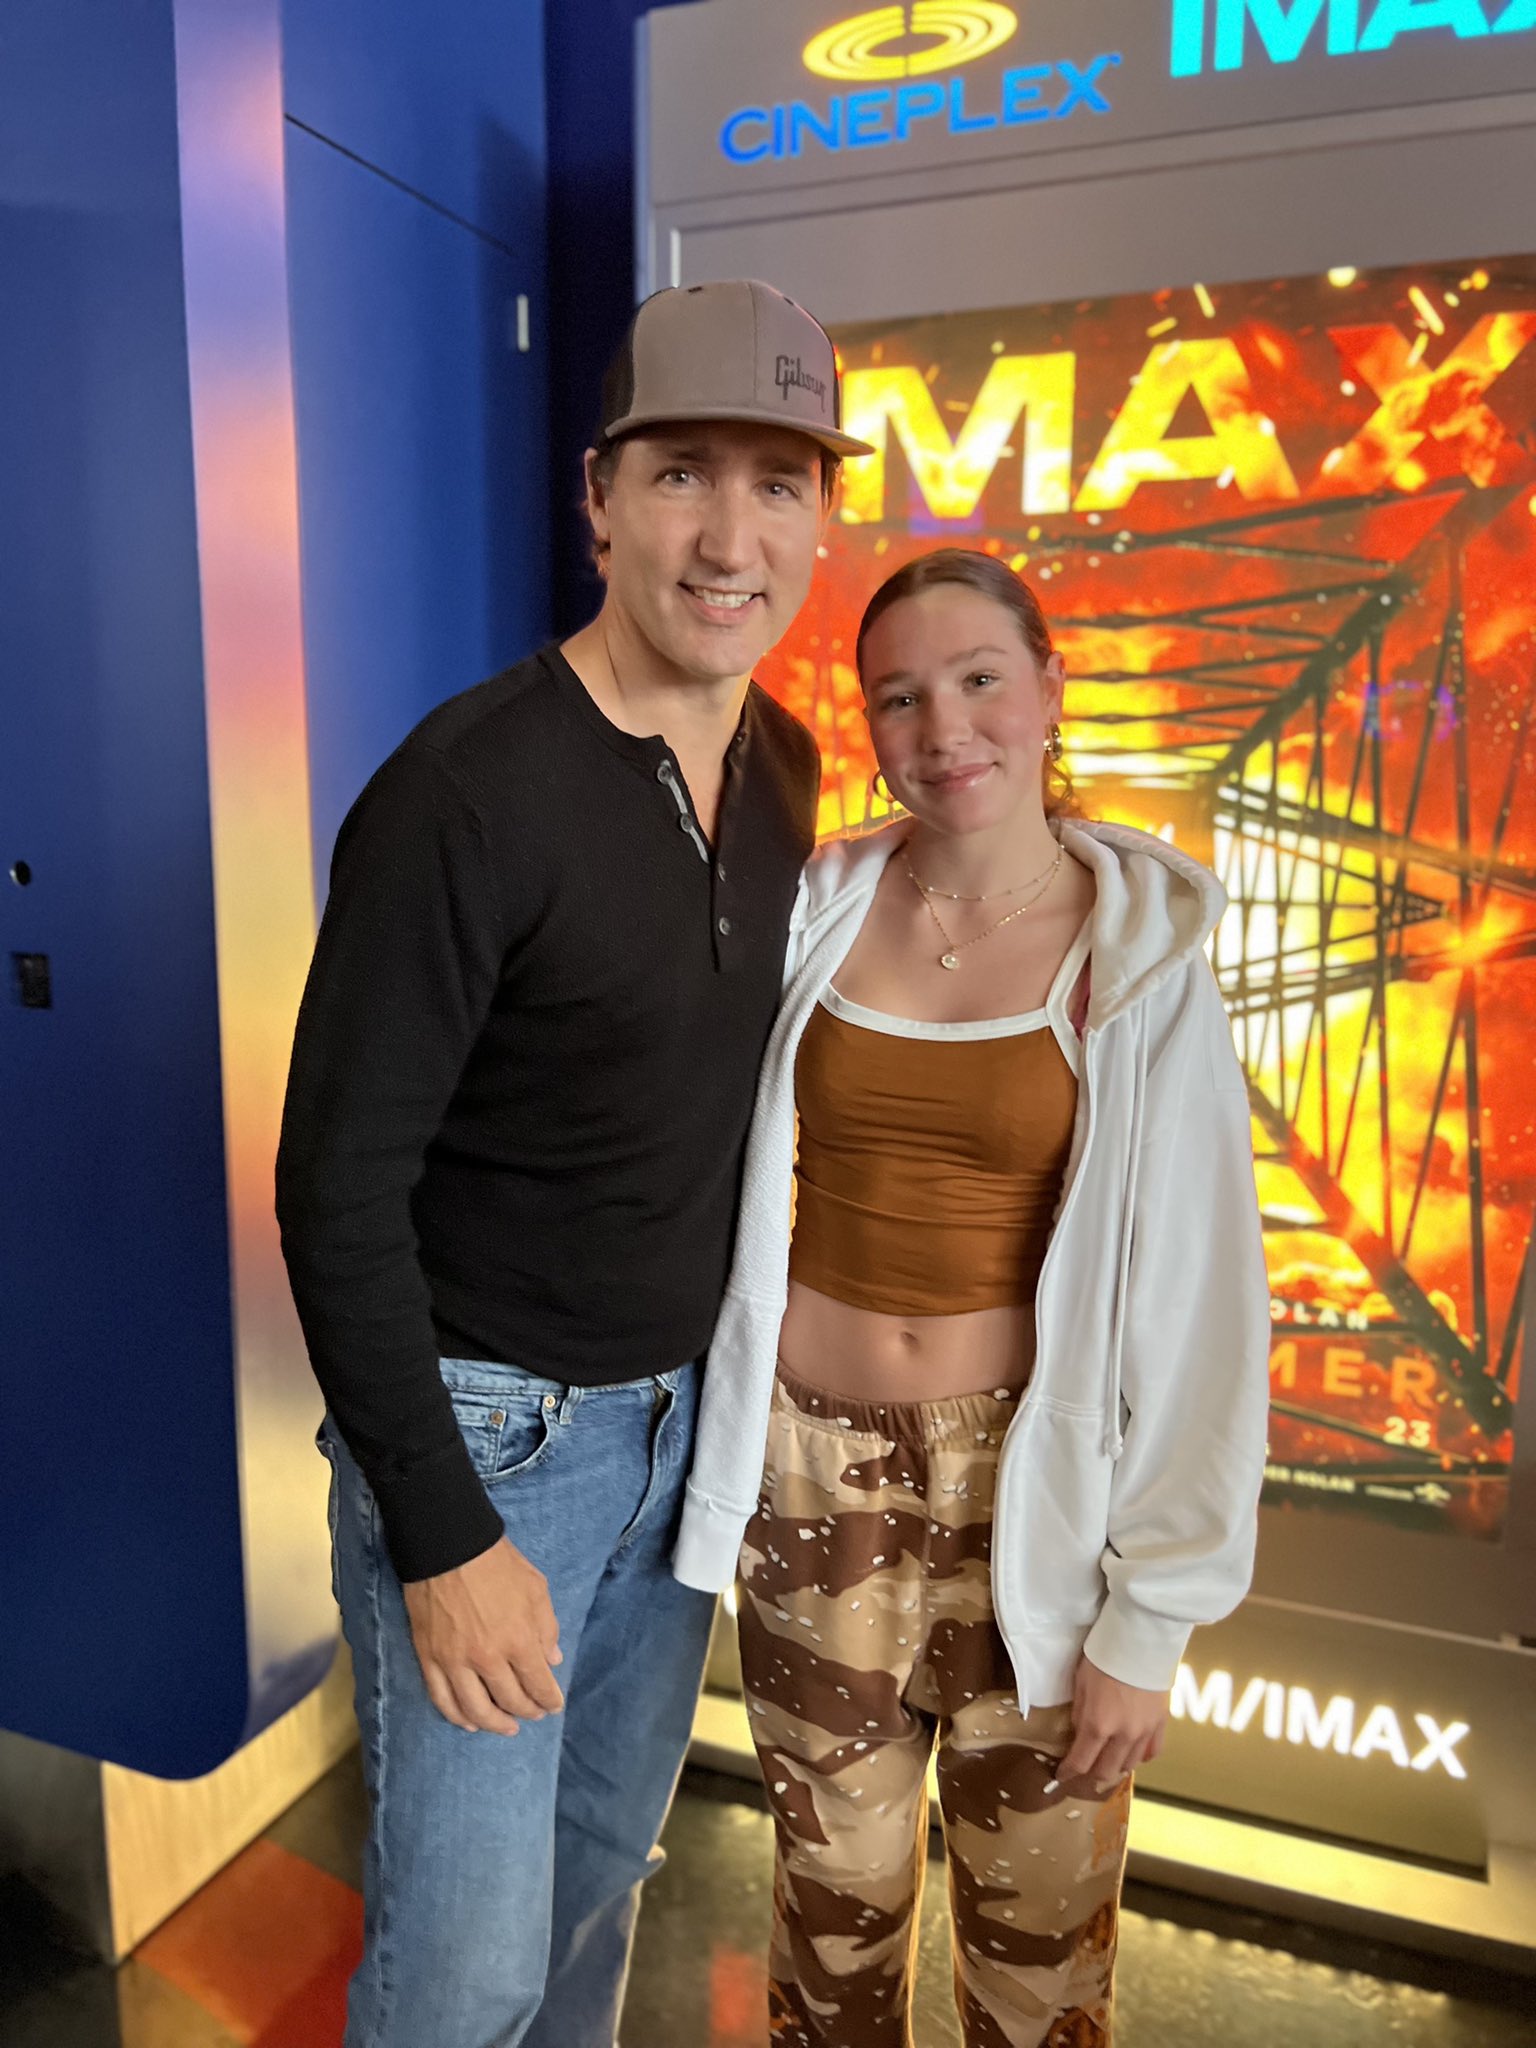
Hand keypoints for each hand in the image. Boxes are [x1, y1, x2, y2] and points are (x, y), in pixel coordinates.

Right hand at [403, 1536, 563, 1734]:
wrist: (447, 1546)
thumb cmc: (497, 1563)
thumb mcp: (535, 1588)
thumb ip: (547, 1626)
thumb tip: (552, 1659)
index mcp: (518, 1639)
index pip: (538, 1684)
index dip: (549, 1699)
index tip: (554, 1705)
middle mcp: (487, 1658)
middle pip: (510, 1700)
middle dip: (528, 1711)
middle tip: (535, 1714)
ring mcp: (455, 1662)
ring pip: (476, 1710)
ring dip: (495, 1724)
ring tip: (507, 1727)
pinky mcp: (429, 1659)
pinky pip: (443, 1699)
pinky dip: (457, 1717)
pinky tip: (470, 1723)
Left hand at [1057, 1654, 1167, 1787]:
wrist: (1140, 1640)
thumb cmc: (1104, 1656)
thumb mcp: (1081, 1683)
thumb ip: (1080, 1714)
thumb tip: (1080, 1734)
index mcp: (1098, 1724)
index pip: (1080, 1762)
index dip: (1068, 1772)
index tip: (1062, 1775)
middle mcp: (1122, 1735)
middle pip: (1105, 1771)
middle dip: (1090, 1773)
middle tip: (1083, 1768)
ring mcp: (1144, 1732)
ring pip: (1128, 1766)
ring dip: (1114, 1766)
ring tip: (1106, 1760)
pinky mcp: (1161, 1724)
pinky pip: (1151, 1752)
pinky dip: (1139, 1756)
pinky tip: (1131, 1752)